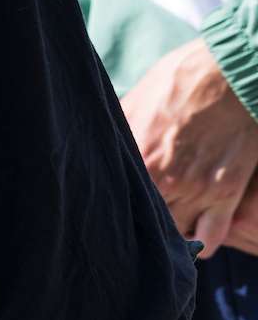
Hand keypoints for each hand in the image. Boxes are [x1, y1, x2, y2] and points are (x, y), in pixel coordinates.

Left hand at [121, 37, 257, 255]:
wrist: (223, 77)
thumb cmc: (174, 84)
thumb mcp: (131, 105)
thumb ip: (116, 134)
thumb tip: (95, 144)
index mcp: (134, 157)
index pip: (114, 198)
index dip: (110, 204)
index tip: (107, 207)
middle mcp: (162, 180)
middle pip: (143, 220)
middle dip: (138, 220)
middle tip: (135, 217)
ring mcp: (196, 191)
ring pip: (174, 233)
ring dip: (168, 232)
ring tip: (162, 225)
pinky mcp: (224, 194)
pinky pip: (210, 238)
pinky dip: (201, 242)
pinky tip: (192, 234)